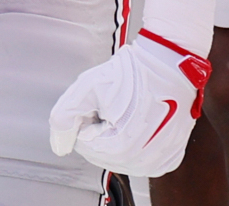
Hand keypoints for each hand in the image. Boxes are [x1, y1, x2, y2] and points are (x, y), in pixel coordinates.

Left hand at [50, 30, 211, 175]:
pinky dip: (135, 140)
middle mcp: (142, 163)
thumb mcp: (86, 87)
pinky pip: (139, 156)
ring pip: (118, 157)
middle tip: (114, 105)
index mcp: (121, 149)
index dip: (87, 118)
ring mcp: (158, 162)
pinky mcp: (169, 157)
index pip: (83, 145)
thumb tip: (59, 145)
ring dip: (116, 136)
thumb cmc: (132, 73)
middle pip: (100, 154)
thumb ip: (64, 117)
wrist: (169, 65)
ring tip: (129, 111)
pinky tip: (142, 120)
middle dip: (100, 129)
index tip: (100, 103)